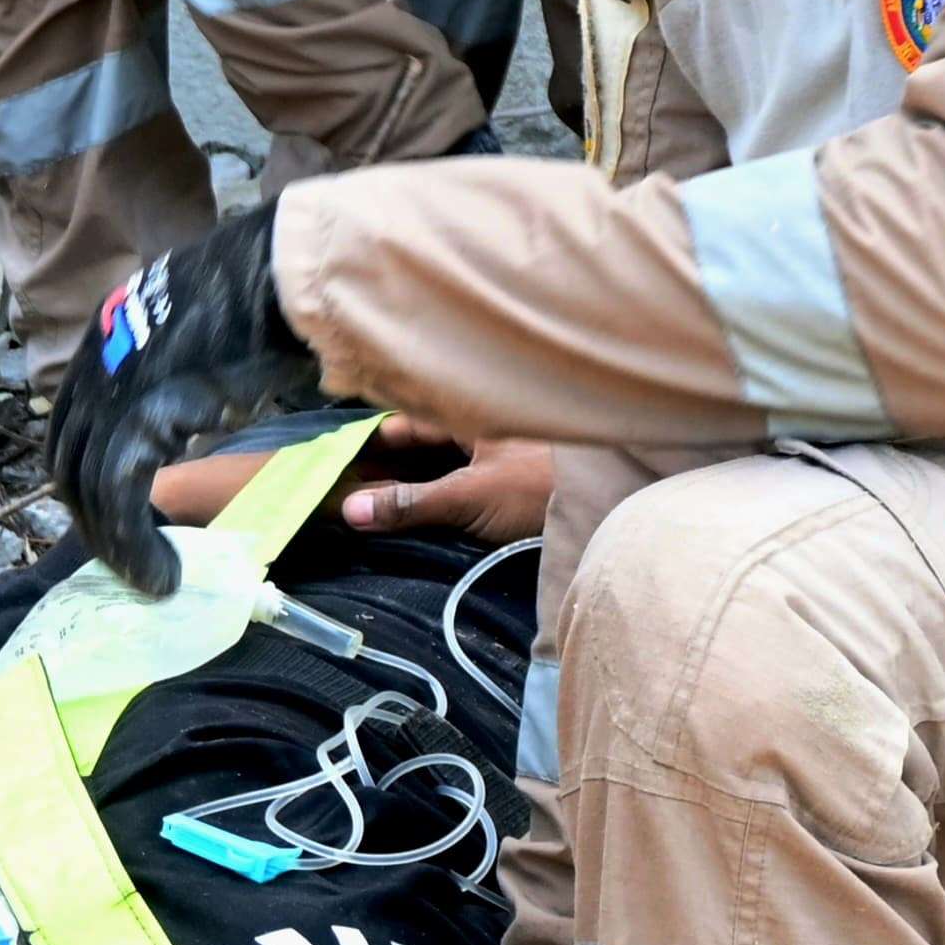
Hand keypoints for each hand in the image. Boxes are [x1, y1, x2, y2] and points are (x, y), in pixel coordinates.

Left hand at [49, 205, 322, 592]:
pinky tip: (163, 574)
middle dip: (94, 520)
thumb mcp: (201, 323)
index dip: (87, 480)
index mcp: (108, 333)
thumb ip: (181, 361)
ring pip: (88, 486)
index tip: (119, 517)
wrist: (285, 277)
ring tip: (153, 578)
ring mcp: (112, 387)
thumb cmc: (269, 293)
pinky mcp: (141, 417)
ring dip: (116, 545)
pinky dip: (135, 545)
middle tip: (133, 560)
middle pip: (69, 461)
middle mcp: (96, 359)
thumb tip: (193, 402)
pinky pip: (119, 496)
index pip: (73, 425)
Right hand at [340, 421, 555, 542]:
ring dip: (408, 493)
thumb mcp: (469, 495)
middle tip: (342, 496)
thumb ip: (410, 503)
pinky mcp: (508, 496)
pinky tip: (412, 526)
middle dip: (384, 472)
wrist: (610, 509)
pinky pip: (457, 495)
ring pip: (439, 474)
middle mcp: (481, 435)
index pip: (406, 425)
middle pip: (420, 451)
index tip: (334, 465)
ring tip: (366, 516)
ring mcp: (496, 465)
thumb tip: (348, 511)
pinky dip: (432, 507)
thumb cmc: (542, 487)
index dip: (371, 444)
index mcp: (470, 418)